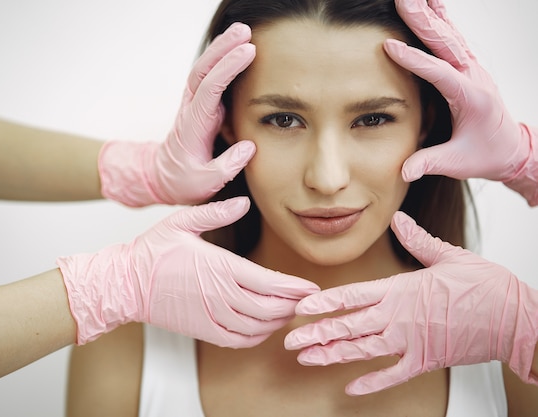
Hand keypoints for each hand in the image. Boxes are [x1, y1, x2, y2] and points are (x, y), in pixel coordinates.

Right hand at [58, 197, 319, 346]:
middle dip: (293, 305)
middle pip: (269, 308)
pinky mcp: (202, 330)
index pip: (269, 282)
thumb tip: (243, 202)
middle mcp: (219, 295)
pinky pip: (238, 341)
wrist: (125, 283)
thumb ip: (216, 212)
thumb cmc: (153, 250)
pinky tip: (264, 328)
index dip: (294, 288)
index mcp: (219, 267)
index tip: (310, 286)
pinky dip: (257, 337)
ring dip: (278, 321)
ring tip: (291, 311)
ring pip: (257, 326)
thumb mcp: (182, 221)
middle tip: (308, 300)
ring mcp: (211, 316)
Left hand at [98, 22, 256, 206]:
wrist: (163, 178)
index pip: (209, 88)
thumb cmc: (184, 182)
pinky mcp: (200, 106)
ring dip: (221, 49)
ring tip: (243, 31)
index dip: (228, 68)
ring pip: (204, 69)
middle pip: (203, 70)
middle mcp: (191, 109)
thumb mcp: (205, 183)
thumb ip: (226, 167)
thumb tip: (249, 148)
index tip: (248, 52)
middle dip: (222, 48)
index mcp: (192, 125)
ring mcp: (194, 105)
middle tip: (245, 30)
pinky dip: (221, 60)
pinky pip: (209, 78)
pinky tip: (235, 49)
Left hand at [284, 211, 537, 394]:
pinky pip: (393, 375)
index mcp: (401, 289)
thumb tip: (400, 219)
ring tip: (307, 360)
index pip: (353, 295)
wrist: (516, 319)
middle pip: (350, 326)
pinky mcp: (426, 361)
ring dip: (333, 355)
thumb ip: (418, 240)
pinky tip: (350, 389)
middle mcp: (399, 317)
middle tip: (290, 341)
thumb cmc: (486, 286)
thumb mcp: (449, 256)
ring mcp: (411, 341)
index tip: (300, 308)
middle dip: (317, 333)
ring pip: (363, 351)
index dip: (323, 303)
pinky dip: (371, 383)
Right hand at [386, 0, 537, 204]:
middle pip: (445, 41)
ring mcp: (472, 68)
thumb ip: (429, 163)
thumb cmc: (484, 155)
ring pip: (449, 33)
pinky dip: (438, 20)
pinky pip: (451, 38)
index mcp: (470, 96)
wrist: (511, 149)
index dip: (414, 59)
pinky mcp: (467, 67)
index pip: (439, 73)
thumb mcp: (457, 163)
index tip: (389, 46)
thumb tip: (404, 173)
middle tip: (403, 0)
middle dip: (422, 19)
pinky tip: (428, 6)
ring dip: (430, 13)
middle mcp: (473, 76)